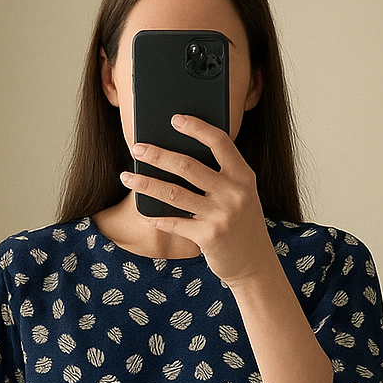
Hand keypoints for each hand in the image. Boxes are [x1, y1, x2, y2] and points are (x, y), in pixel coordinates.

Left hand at [121, 113, 279, 287]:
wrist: (255, 263)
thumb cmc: (240, 223)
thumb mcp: (240, 195)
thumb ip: (220, 176)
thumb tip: (175, 156)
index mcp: (243, 176)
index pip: (220, 142)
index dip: (197, 128)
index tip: (175, 119)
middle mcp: (234, 193)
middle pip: (188, 166)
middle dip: (158, 155)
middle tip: (136, 148)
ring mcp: (221, 216)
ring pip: (175, 194)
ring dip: (146, 184)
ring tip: (127, 177)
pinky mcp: (209, 237)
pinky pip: (175, 223)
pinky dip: (156, 218)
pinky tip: (144, 213)